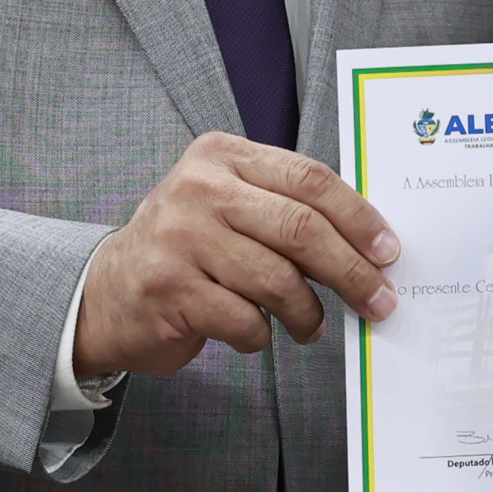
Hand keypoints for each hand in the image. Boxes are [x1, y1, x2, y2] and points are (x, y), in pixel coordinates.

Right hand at [75, 132, 400, 378]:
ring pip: (278, 280)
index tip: (389, 251)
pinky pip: (245, 319)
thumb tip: (370, 243)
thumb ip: (286, 208)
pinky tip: (257, 333)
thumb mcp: (229, 205)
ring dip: (307, 313)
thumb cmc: (187, 248)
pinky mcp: (169, 290)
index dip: (359, 218)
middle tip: (379, 300)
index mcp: (222, 156)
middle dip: (351, 272)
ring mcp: (179, 239)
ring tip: (310, 326)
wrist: (103, 293)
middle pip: (301, 230)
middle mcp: (198, 190)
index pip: (310, 180)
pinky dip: (263, 335)